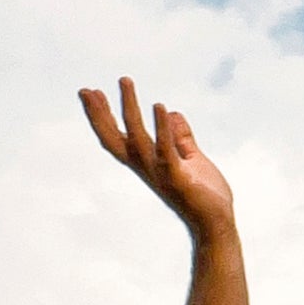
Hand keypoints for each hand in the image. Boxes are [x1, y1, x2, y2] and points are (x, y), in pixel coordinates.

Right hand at [79, 78, 235, 240]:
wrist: (217, 223)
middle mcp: (147, 168)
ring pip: (137, 137)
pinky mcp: (178, 177)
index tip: (91, 93)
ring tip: (124, 81)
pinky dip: (162, 128)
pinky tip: (160, 107)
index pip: (118, 137)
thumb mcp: (192, 159)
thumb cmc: (204, 195)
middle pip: (114, 138)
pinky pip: (166, 149)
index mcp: (148, 163)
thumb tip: (173, 113)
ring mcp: (159, 172)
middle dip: (99, 114)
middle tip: (86, 90)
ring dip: (129, 108)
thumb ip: (181, 137)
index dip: (102, 117)